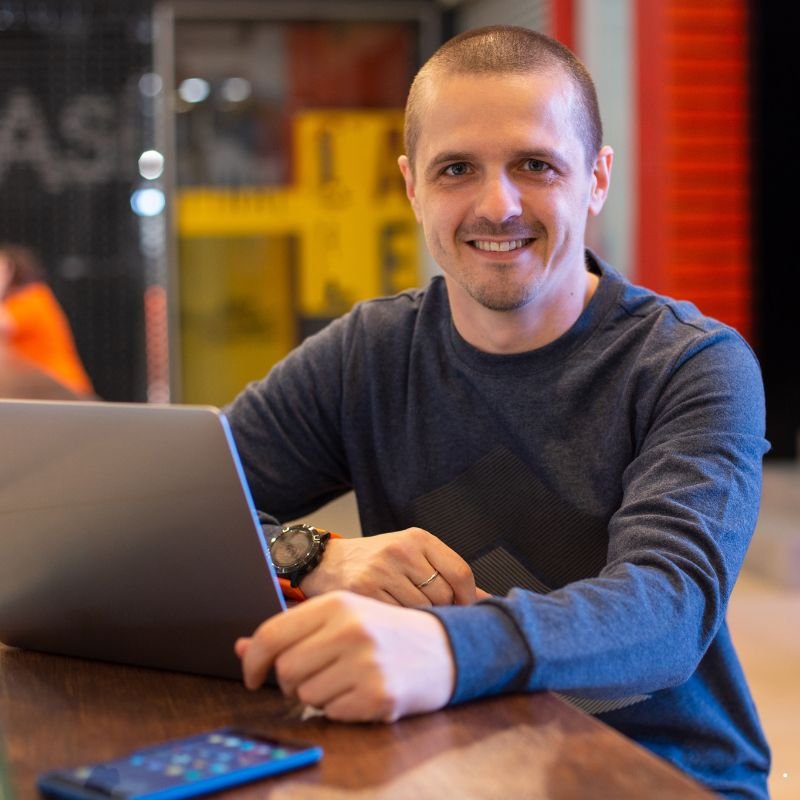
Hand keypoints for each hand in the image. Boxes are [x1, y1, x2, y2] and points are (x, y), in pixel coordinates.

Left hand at [235, 591, 455, 721]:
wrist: (447, 646)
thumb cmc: (386, 630)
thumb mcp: (342, 618)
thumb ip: (292, 631)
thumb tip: (239, 648)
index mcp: (337, 603)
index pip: (272, 634)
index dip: (252, 660)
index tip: (252, 675)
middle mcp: (350, 629)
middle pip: (285, 669)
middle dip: (292, 680)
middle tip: (316, 674)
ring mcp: (366, 662)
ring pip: (306, 694)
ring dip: (318, 694)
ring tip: (346, 679)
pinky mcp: (379, 695)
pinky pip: (333, 713)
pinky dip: (341, 708)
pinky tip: (363, 691)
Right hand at [300, 528, 475, 606]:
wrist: (325, 563)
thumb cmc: (375, 563)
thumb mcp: (412, 556)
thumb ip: (447, 574)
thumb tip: (488, 600)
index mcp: (418, 538)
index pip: (461, 572)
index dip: (467, 598)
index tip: (461, 610)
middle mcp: (401, 550)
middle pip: (444, 595)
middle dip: (440, 611)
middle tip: (425, 615)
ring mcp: (382, 571)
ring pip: (421, 611)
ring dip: (417, 620)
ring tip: (404, 615)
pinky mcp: (364, 592)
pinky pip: (397, 619)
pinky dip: (397, 625)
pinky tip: (388, 619)